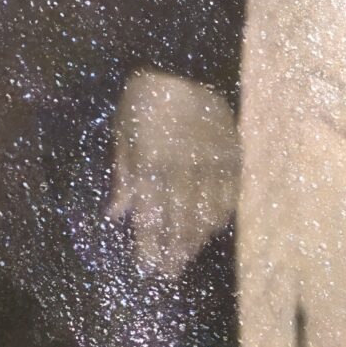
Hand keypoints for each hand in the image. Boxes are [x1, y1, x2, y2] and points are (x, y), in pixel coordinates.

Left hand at [107, 69, 238, 280]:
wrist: (181, 71)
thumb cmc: (143, 106)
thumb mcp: (123, 136)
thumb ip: (123, 178)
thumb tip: (115, 215)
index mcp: (150, 163)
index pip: (150, 216)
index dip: (149, 245)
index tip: (148, 268)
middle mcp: (180, 168)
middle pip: (178, 222)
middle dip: (172, 251)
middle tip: (169, 274)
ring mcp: (209, 163)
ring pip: (205, 213)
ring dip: (194, 240)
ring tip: (186, 259)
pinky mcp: (230, 156)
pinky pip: (228, 195)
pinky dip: (219, 217)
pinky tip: (210, 231)